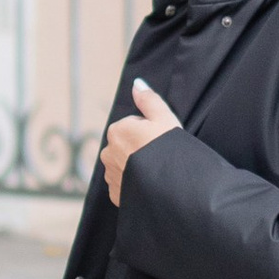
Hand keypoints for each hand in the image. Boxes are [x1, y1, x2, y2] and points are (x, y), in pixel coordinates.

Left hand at [102, 77, 181, 205]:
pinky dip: (134, 184)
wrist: (171, 187)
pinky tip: (148, 185)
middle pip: (127, 145)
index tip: (158, 139)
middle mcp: (107, 153)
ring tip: (154, 171)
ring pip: (124, 165)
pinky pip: (124, 185)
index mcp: (116, 131)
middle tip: (157, 155)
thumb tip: (137, 84)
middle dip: (139, 149)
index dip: (149, 131)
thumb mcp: (163, 117)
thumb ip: (148, 99)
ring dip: (136, 167)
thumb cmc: (168, 149)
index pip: (133, 125)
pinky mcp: (115, 194)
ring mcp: (110, 175)